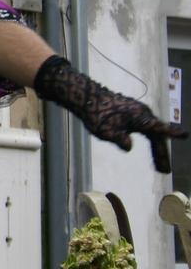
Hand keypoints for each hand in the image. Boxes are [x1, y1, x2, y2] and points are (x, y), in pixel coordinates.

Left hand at [34, 56, 185, 172]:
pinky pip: (148, 129)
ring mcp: (140, 112)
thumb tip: (129, 147)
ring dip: (157, 149)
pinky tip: (154, 150)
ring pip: (153, 133)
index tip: (184, 134)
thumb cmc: (97, 114)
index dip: (170, 132)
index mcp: (138, 117)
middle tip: (164, 170)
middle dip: (161, 154)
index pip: (157, 127)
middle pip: (157, 136)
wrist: (88, 98)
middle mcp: (143, 112)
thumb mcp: (106, 131)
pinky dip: (151, 140)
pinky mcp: (135, 113)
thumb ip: (119, 139)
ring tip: (160, 166)